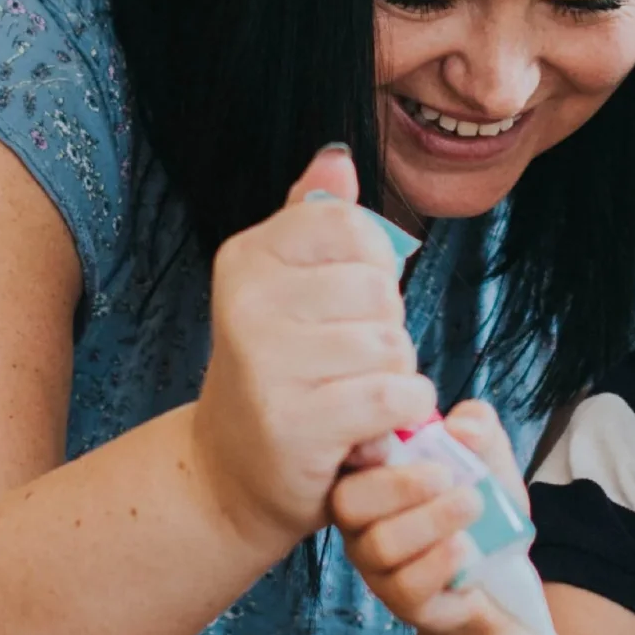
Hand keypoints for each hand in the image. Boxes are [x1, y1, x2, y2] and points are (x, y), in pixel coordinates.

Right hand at [190, 149, 435, 561]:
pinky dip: (401, 412)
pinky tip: (371, 425)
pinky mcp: (296, 422)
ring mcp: (267, 363)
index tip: (348, 306)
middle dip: (386, 329)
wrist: (233, 474)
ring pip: (391, 344)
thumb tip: (338, 160)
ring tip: (355, 395)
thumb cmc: (279, 373)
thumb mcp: (289, 289)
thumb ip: (316, 222)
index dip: (374, 269)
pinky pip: (394, 394)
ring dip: (394, 376)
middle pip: (379, 290)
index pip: (354, 229)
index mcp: (246, 257)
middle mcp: (247, 302)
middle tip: (350, 363)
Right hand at [332, 401, 529, 634]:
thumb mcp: (487, 453)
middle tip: (445, 476)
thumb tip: (462, 426)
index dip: (364, 444)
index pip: (344, 455)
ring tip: (472, 505)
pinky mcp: (400, 600)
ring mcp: (376, 564)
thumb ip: (478, 426)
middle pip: (346, 502)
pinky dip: (440, 563)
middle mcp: (360, 520)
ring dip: (430, 521)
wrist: (502, 568)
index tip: (401, 435)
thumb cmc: (478, 500)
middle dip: (397, 485)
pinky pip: (406, 585)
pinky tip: (466, 548)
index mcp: (369, 474)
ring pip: (380, 545)